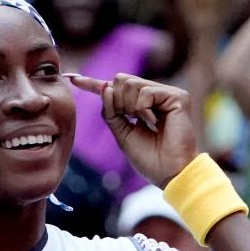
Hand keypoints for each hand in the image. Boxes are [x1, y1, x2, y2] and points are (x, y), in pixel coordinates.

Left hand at [65, 72, 199, 186]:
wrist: (170, 173)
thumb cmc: (150, 159)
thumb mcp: (122, 134)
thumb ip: (111, 112)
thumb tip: (105, 87)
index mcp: (141, 106)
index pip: (114, 89)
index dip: (93, 83)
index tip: (71, 78)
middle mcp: (154, 96)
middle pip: (121, 80)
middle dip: (118, 102)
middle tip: (131, 119)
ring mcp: (166, 94)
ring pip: (130, 83)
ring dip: (130, 106)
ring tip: (145, 123)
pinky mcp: (178, 96)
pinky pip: (146, 92)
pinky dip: (143, 109)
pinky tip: (155, 123)